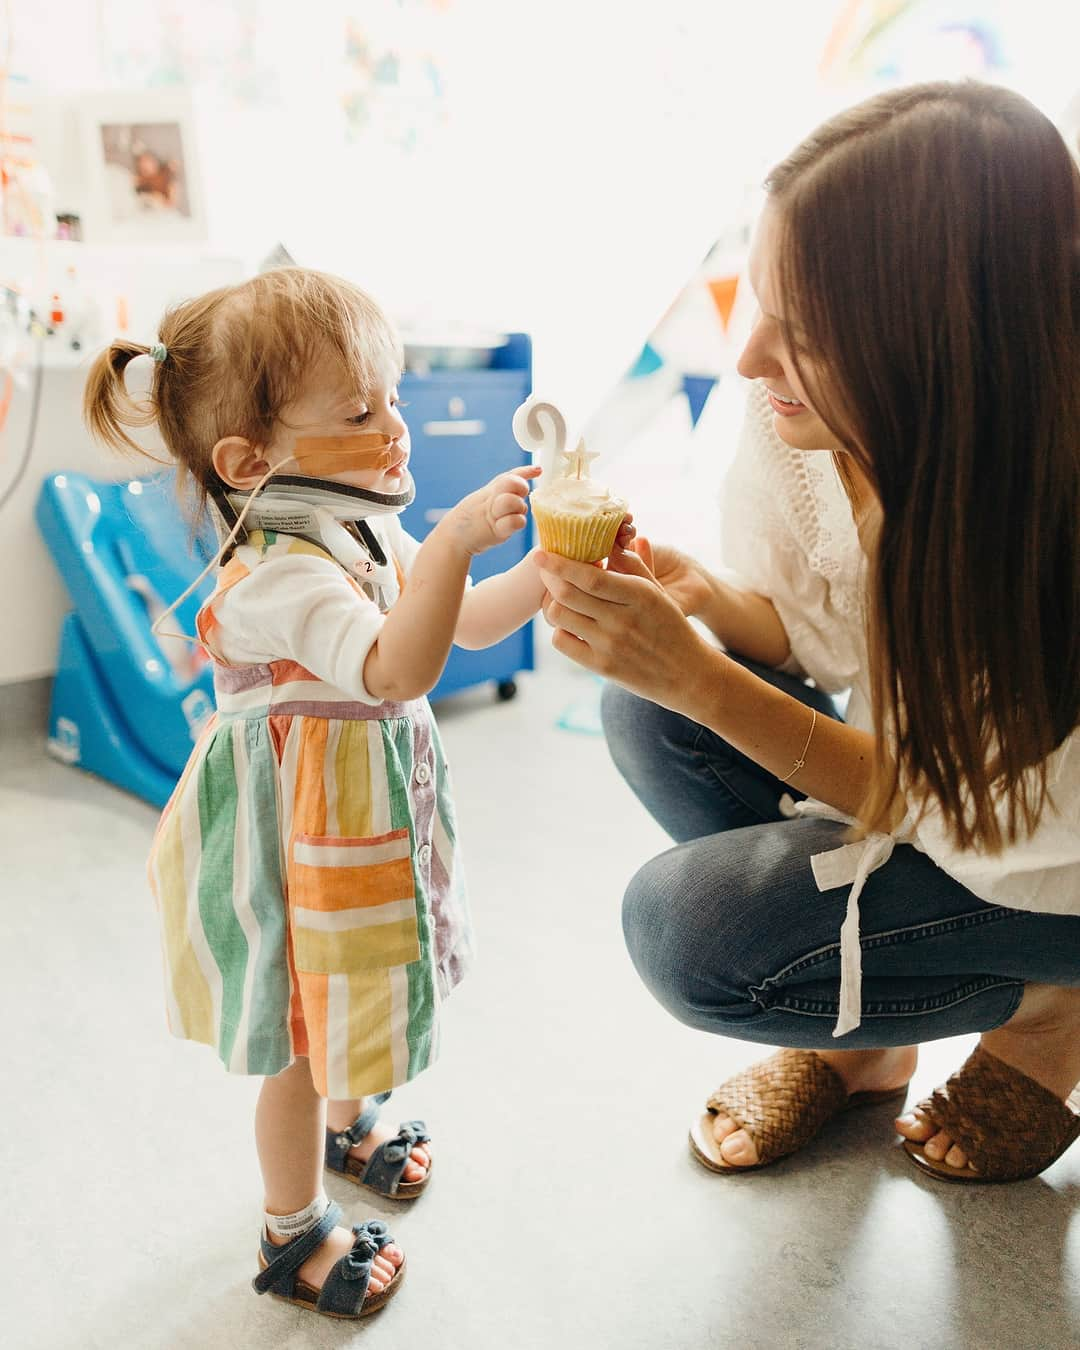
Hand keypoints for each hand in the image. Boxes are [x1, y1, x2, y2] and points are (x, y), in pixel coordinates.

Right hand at [446, 465, 541, 555]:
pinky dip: (517, 522)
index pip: (510, 475)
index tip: (538, 470)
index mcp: (491, 490)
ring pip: (515, 501)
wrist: (454, 536)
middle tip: (518, 498)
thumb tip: (525, 478)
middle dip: (521, 488)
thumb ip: (504, 489)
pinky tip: (509, 525)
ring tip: (509, 516)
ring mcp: (494, 514)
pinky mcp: (495, 530)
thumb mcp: (485, 498)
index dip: (525, 471)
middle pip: (513, 483)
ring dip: (518, 507)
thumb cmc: (473, 519)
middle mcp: (493, 498)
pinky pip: (515, 521)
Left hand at [535, 540, 721, 711]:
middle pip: (567, 594)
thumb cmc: (671, 626)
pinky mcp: (602, 667)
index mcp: (639, 595)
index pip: (590, 577)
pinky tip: (572, 624)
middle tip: (547, 573)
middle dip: (550, 579)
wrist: (688, 674)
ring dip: (553, 604)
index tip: (541, 553)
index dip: (560, 564)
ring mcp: (610, 645)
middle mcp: (623, 620)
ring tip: (562, 599)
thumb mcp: (658, 592)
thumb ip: (632, 566)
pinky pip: (562, 642)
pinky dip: (560, 629)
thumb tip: (607, 540)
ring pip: (559, 617)